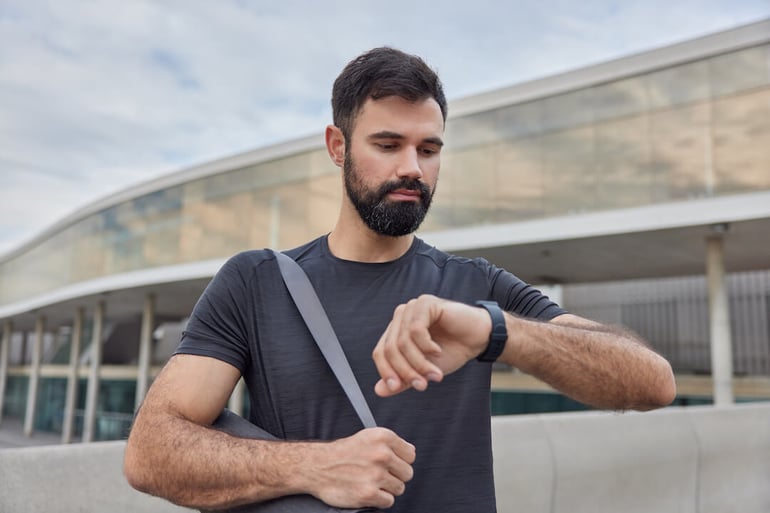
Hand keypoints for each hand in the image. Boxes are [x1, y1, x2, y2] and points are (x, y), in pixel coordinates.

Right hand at [308, 427, 414, 509]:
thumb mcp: (367, 437)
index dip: (401, 461)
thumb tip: (410, 452)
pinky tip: (367, 490)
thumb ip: (390, 444)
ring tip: (371, 481)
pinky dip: (379, 499)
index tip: (390, 463)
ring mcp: (375, 474)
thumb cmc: (342, 452)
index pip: (411, 455)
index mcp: (383, 437)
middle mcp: (381, 454)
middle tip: (379, 474)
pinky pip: (389, 501)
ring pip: (399, 488)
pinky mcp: (368, 493)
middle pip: (408, 473)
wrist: (317, 466)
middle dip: (395, 476)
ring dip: (387, 488)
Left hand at [372, 294, 491, 396]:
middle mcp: (400, 318)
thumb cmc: (452, 350)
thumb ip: (403, 379)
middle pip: (390, 348)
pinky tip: (438, 351)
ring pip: (403, 342)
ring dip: (419, 362)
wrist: (479, 338)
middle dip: (406, 371)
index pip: (380, 352)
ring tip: (435, 374)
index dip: (386, 371)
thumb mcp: (424, 370)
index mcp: (396, 331)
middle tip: (422, 385)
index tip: (396, 387)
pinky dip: (426, 346)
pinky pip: (416, 330)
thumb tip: (379, 390)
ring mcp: (411, 308)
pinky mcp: (425, 303)